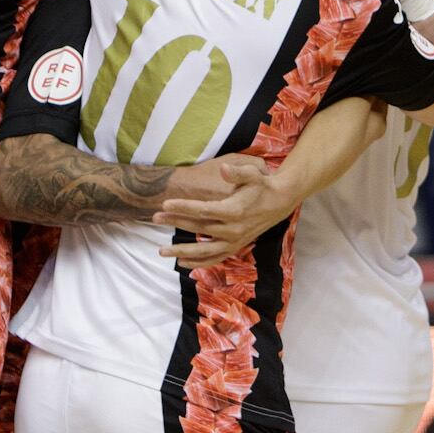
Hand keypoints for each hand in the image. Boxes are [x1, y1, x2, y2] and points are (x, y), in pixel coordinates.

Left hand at [153, 155, 294, 253]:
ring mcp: (234, 241)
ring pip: (203, 251)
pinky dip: (198, 263)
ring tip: (161, 251)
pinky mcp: (235, 247)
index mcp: (234, 210)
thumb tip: (223, 168)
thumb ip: (237, 172)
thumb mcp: (253, 174)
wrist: (280, 202)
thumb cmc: (262, 185)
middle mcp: (233, 229)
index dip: (183, 207)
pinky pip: (214, 259)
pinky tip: (181, 263)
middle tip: (154, 218)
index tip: (164, 204)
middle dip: (175, 223)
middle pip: (198, 228)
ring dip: (181, 251)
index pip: (203, 210)